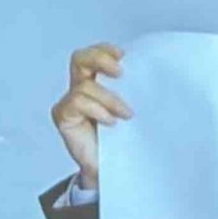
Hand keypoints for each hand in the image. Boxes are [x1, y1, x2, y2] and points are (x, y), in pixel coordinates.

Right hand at [51, 42, 127, 189]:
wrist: (111, 169)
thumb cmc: (120, 139)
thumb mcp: (131, 108)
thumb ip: (132, 90)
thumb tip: (154, 74)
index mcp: (96, 81)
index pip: (94, 54)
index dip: (105, 49)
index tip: (123, 55)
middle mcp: (80, 88)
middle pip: (80, 59)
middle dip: (100, 59)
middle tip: (120, 72)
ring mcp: (70, 102)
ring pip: (84, 86)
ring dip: (108, 99)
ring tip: (125, 114)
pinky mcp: (64, 117)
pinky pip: (77, 103)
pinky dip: (96, 110)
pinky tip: (109, 122)